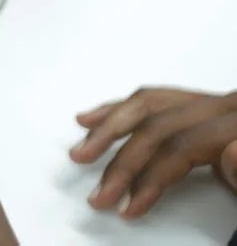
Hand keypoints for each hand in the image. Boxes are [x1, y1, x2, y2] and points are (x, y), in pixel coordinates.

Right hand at [70, 88, 236, 217]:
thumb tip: (231, 153)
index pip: (180, 144)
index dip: (150, 176)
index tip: (128, 205)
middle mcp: (223, 105)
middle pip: (157, 124)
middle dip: (122, 161)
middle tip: (100, 192)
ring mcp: (212, 104)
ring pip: (148, 104)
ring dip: (109, 129)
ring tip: (82, 152)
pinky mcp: (205, 108)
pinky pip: (156, 99)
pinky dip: (122, 108)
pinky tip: (95, 118)